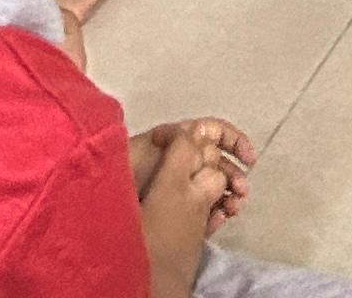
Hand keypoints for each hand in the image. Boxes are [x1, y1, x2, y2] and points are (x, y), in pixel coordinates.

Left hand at [136, 118, 253, 288]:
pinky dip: (214, 213)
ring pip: (213, 187)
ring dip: (227, 196)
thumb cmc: (125, 170)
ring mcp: (179, 185)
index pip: (213, 132)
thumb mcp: (151, 149)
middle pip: (217, 162)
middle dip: (233, 175)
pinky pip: (202, 208)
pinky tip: (219, 220)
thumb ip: (180, 141)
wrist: (102, 205)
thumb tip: (206, 136)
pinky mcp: (176, 210)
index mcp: (176, 140)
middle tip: (241, 192)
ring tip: (232, 209)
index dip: (234, 141)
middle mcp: (180, 160)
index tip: (249, 158)